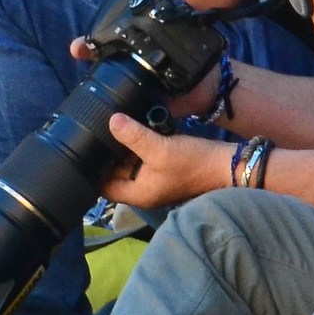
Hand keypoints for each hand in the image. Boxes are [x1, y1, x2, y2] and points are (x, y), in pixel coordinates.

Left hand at [101, 117, 227, 210]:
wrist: (226, 165)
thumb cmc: (193, 163)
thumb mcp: (160, 148)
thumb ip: (134, 136)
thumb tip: (111, 121)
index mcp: (138, 193)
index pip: (103, 187)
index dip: (93, 170)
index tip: (87, 147)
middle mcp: (143, 189)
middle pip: (115, 173)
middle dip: (109, 154)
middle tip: (98, 130)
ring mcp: (154, 179)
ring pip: (129, 163)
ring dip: (125, 148)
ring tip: (115, 126)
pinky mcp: (164, 167)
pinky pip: (143, 157)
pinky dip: (139, 145)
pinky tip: (136, 127)